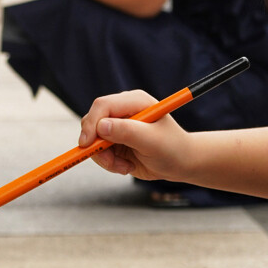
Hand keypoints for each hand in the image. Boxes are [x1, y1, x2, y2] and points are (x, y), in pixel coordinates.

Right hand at [79, 90, 193, 180]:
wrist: (180, 164)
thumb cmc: (172, 149)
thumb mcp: (152, 141)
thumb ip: (127, 132)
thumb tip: (100, 127)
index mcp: (135, 101)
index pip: (103, 105)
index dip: (92, 123)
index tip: (87, 144)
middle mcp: (123, 110)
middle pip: (92, 121)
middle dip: (97, 145)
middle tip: (110, 162)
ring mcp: (117, 126)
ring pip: (92, 139)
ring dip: (105, 158)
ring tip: (125, 166)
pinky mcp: (113, 140)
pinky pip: (98, 151)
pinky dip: (108, 163)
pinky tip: (126, 166)